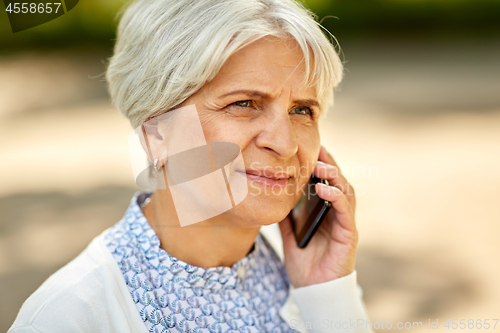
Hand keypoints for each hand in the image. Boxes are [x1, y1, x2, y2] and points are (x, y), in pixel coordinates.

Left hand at [278, 146, 357, 287]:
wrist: (312, 289)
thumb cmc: (304, 262)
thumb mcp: (289, 233)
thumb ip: (285, 215)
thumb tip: (272, 195)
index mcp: (326, 211)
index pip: (327, 182)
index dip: (322, 164)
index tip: (311, 148)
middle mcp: (338, 214)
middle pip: (338, 182)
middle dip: (329, 164)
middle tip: (318, 148)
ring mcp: (345, 223)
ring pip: (346, 192)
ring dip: (335, 176)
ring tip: (320, 165)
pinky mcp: (349, 235)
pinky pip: (345, 212)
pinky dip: (336, 197)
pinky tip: (324, 188)